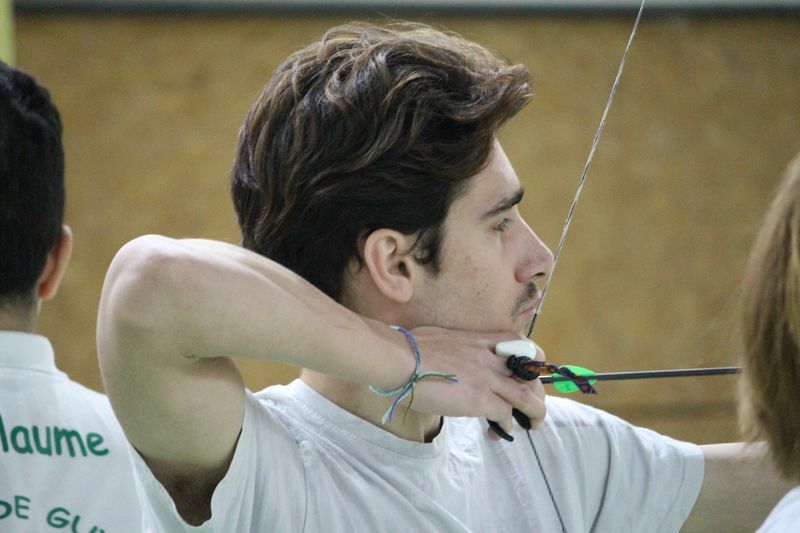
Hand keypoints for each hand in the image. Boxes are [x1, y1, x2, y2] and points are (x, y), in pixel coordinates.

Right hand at [402, 326, 546, 439]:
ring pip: (527, 398)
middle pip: (531, 373)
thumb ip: (458, 346)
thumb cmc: (410, 347)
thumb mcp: (444, 337)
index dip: (533, 360)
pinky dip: (506, 426)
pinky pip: (505, 415)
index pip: (522, 344)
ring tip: (531, 424)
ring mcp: (488, 378)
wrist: (400, 360)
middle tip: (531, 405)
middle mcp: (490, 357)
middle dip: (537, 391)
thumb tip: (453, 355)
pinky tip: (497, 432)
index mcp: (481, 339)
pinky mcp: (480, 399)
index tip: (528, 373)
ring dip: (534, 414)